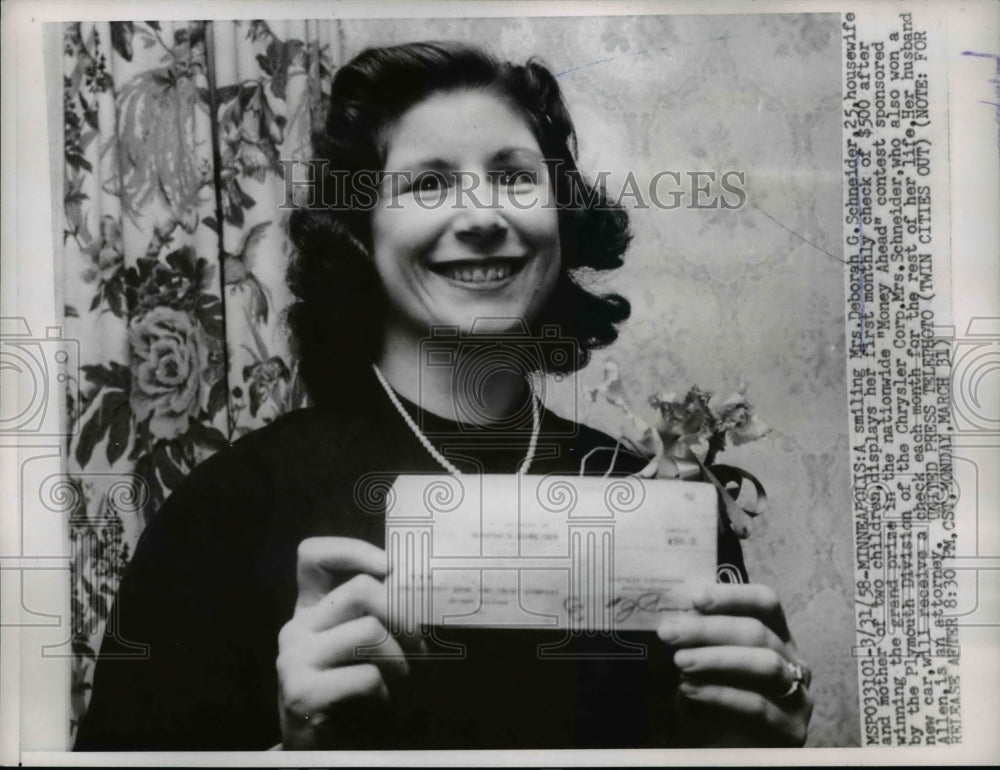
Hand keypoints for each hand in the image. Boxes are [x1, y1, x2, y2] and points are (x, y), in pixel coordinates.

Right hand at [276, 536, 423, 748]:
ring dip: (401, 660)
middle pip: (361, 590)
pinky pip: (366, 676)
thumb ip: (377, 613)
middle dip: (404, 616)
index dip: (355, 552)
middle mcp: (296, 629)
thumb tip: (417, 581)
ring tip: (402, 680)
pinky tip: (379, 705)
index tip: (391, 569)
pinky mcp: (302, 693)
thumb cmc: (356, 696)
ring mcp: (294, 660)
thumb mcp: (364, 648)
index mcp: (310, 611)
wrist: (326, 754)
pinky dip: (386, 693)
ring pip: (369, 631)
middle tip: (419, 646)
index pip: (314, 555)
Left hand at [657, 583, 812, 746]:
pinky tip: (689, 690)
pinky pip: (757, 705)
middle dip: (709, 629)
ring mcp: (798, 696)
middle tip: (669, 632)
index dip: (733, 596)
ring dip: (716, 658)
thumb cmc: (709, 702)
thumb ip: (694, 640)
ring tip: (680, 661)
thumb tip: (673, 614)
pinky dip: (719, 694)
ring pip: (764, 664)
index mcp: (776, 637)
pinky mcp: (791, 729)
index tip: (695, 597)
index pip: (766, 603)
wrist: (718, 751)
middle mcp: (793, 662)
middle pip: (758, 632)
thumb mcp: (699, 665)